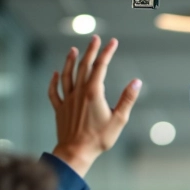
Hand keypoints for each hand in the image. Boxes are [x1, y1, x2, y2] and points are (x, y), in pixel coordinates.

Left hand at [48, 36, 141, 176]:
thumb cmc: (100, 138)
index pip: (101, 66)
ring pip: (67, 75)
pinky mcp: (60, 109)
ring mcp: (67, 100)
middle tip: (95, 38)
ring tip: (73, 50)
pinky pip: (54, 91)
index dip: (107, 52)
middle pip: (84, 66)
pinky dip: (53, 81)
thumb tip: (136, 82)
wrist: (76, 151)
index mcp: (93, 92)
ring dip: (70, 61)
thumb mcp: (119, 119)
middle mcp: (78, 92)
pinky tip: (55, 74)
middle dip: (90, 50)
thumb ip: (127, 99)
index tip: (113, 42)